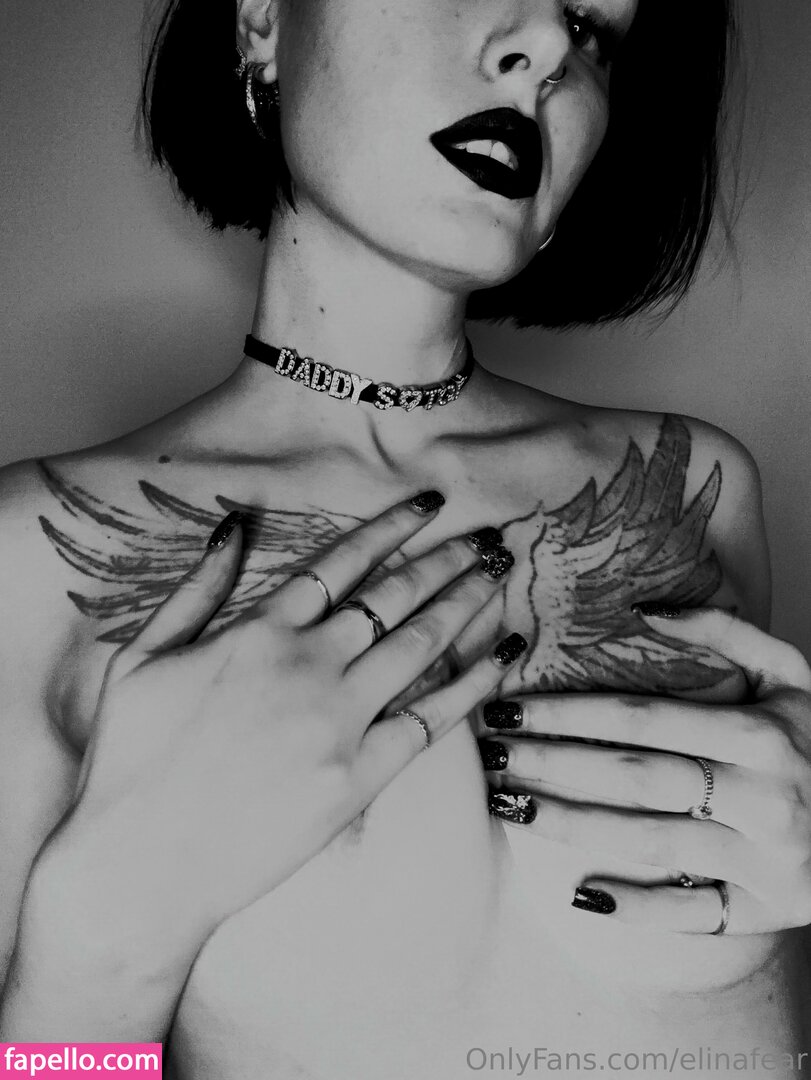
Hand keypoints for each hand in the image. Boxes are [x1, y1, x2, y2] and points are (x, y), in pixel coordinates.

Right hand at [44, 493, 525, 959]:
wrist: (140, 864)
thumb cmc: (130, 760)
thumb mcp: (142, 656)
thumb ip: (197, 588)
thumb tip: (233, 526)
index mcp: (259, 631)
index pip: (341, 562)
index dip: (391, 528)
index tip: (428, 505)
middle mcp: (308, 664)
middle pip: (394, 595)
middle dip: (445, 560)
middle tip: (486, 539)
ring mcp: (338, 720)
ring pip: (420, 643)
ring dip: (465, 602)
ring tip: (499, 574)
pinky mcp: (358, 776)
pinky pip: (431, 720)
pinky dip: (472, 685)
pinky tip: (501, 657)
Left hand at [482, 606, 810, 934]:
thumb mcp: (794, 677)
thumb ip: (729, 633)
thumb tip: (645, 610)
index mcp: (763, 735)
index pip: (643, 719)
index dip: (569, 713)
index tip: (509, 707)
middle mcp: (764, 798)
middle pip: (635, 779)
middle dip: (552, 765)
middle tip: (489, 756)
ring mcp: (765, 862)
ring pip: (649, 843)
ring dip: (569, 826)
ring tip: (508, 805)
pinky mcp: (767, 911)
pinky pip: (693, 915)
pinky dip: (637, 908)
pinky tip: (579, 893)